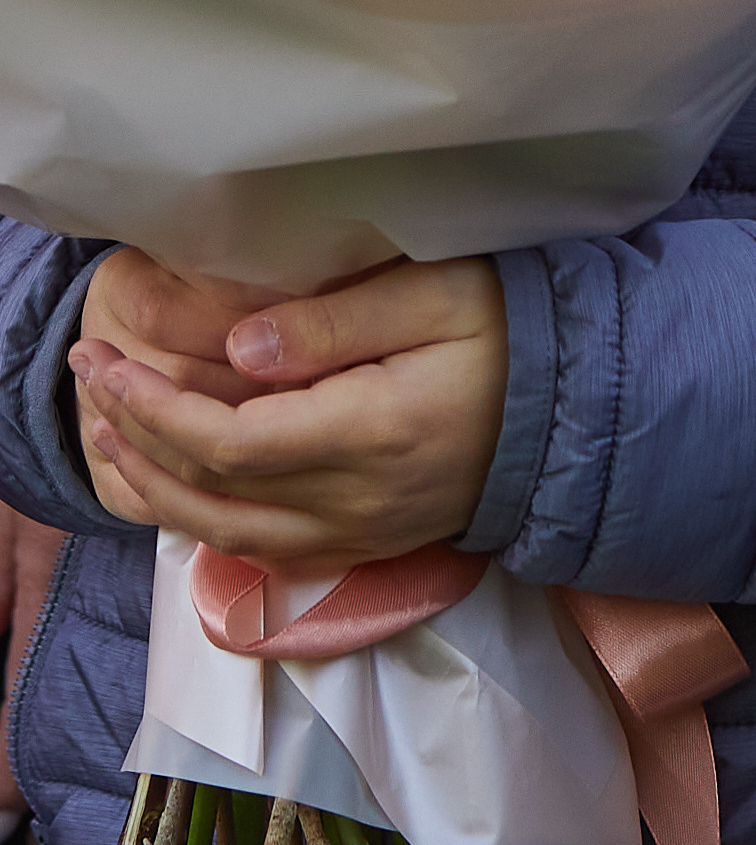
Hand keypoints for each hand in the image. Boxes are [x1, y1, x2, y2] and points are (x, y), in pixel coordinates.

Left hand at [71, 256, 507, 573]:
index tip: (106, 363)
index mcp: (371, 434)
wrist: (579, 410)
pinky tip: (174, 482)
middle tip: (88, 383)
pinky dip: (198, 516)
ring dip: (153, 488)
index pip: (229, 440)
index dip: (154, 409)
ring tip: (107, 437)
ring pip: (224, 534)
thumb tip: (240, 350)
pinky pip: (257, 548)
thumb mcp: (437, 295)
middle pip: (210, 494)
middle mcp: (354, 503)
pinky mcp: (363, 545)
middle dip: (134, 441)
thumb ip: (335, 322)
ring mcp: (358, 535)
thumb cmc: (512, 331)